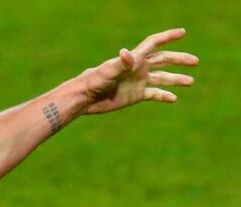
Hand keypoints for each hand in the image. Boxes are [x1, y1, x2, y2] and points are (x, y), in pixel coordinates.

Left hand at [83, 28, 198, 113]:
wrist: (86, 98)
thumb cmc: (94, 81)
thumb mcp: (108, 72)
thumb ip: (120, 63)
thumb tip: (126, 53)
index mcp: (134, 59)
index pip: (154, 43)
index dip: (168, 36)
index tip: (182, 32)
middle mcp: (139, 68)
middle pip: (163, 60)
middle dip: (179, 59)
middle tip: (195, 62)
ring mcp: (138, 82)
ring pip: (162, 78)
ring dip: (176, 79)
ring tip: (190, 81)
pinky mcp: (135, 95)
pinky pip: (154, 94)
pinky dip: (164, 96)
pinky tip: (173, 99)